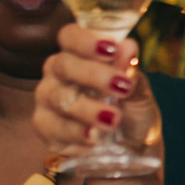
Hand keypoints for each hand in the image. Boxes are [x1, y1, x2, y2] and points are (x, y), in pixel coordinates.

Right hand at [35, 24, 160, 156]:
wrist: (132, 147)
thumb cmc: (132, 110)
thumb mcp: (139, 91)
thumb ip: (130, 71)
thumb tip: (128, 47)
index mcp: (79, 54)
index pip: (70, 36)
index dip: (86, 41)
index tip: (112, 49)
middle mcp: (58, 73)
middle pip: (64, 65)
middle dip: (94, 75)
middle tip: (122, 87)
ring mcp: (48, 100)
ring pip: (60, 99)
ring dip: (88, 109)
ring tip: (113, 119)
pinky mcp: (46, 128)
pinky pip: (54, 128)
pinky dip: (76, 134)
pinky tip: (93, 138)